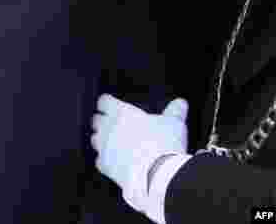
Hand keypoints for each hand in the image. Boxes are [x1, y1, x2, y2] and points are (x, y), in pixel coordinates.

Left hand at [91, 94, 187, 217]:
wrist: (157, 174)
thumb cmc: (165, 144)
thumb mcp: (174, 124)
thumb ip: (175, 111)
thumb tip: (180, 103)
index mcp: (121, 113)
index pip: (104, 101)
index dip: (108, 103)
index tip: (112, 105)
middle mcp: (108, 127)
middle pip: (96, 120)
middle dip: (102, 121)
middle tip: (113, 125)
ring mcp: (104, 146)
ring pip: (95, 139)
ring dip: (101, 140)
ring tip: (113, 143)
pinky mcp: (104, 164)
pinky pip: (99, 160)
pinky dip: (106, 161)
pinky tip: (114, 162)